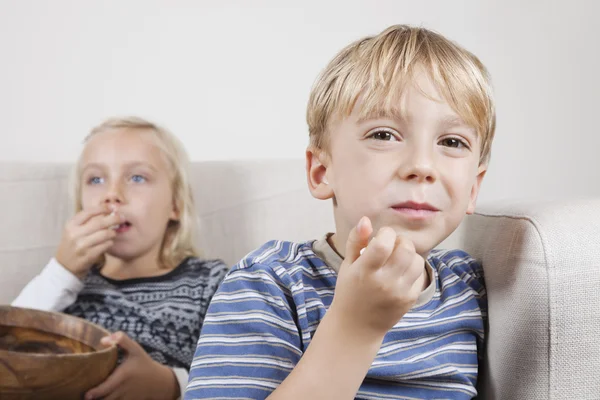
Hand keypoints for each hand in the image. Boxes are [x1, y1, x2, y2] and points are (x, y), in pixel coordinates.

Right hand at [55, 205, 121, 278]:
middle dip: (114, 219)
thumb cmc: (73, 245)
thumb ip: (87, 221)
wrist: (64, 266)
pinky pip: (106, 245)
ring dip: (112, 232)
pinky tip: (108, 242)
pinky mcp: (88, 256)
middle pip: (100, 222)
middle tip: (122, 218)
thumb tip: (108, 210)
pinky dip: (110, 242)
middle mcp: (75, 234)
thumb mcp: (73, 230)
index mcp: (71, 225)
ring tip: (113, 233)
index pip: (89, 212)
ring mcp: (81, 246)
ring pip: (105, 234)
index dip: (103, 208)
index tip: (112, 207)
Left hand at [84, 331, 179, 399]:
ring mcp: (125, 398)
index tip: (86, 394)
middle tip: (83, 396)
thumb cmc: (144, 363)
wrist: (159, 382)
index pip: (106, 388)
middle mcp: (123, 389)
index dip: (94, 393)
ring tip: (90, 397)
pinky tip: (101, 398)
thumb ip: (121, 339)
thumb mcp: (136, 349)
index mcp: (123, 375)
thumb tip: (102, 340)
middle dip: (94, 399)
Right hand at [329, 216, 425, 338]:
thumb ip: (355, 240)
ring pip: (417, 260)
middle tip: (391, 246)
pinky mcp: (410, 299)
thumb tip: (366, 220)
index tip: (380, 236)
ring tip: (396, 258)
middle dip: (400, 241)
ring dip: (409, 254)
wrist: (357, 326)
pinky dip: (412, 269)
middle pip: (405, 249)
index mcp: (364, 272)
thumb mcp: (347, 265)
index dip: (386, 233)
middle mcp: (384, 282)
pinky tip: (400, 273)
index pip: (383, 244)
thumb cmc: (349, 290)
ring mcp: (399, 292)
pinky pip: (420, 275)